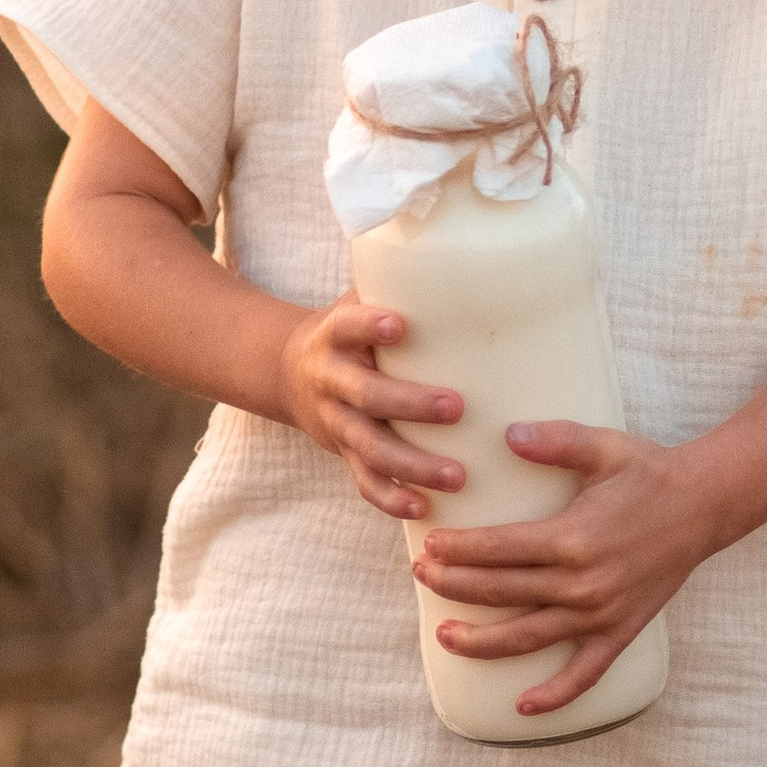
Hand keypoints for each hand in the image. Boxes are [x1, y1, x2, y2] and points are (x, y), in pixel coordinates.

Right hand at [278, 295, 466, 519]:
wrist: (290, 372)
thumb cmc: (353, 330)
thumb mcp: (359, 300)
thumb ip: (405, 285)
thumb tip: (477, 257)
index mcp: (335, 336)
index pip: (348, 326)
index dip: (369, 325)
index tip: (398, 324)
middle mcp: (331, 381)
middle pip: (367, 397)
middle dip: (411, 405)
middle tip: (458, 408)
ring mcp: (336, 423)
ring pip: (370, 448)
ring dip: (413, 466)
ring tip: (458, 476)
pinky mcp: (342, 454)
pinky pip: (364, 483)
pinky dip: (391, 499)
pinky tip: (424, 509)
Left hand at [413, 423, 716, 716]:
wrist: (706, 505)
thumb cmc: (650, 473)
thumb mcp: (604, 446)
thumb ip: (555, 440)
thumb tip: (508, 435)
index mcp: (573, 537)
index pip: (499, 550)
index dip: (458, 551)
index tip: (429, 547)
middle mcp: (583, 583)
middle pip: (503, 592)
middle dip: (455, 587)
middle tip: (422, 577)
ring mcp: (602, 613)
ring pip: (529, 637)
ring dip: (483, 642)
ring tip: (445, 637)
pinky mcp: (622, 631)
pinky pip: (585, 674)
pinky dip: (555, 695)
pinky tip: (522, 707)